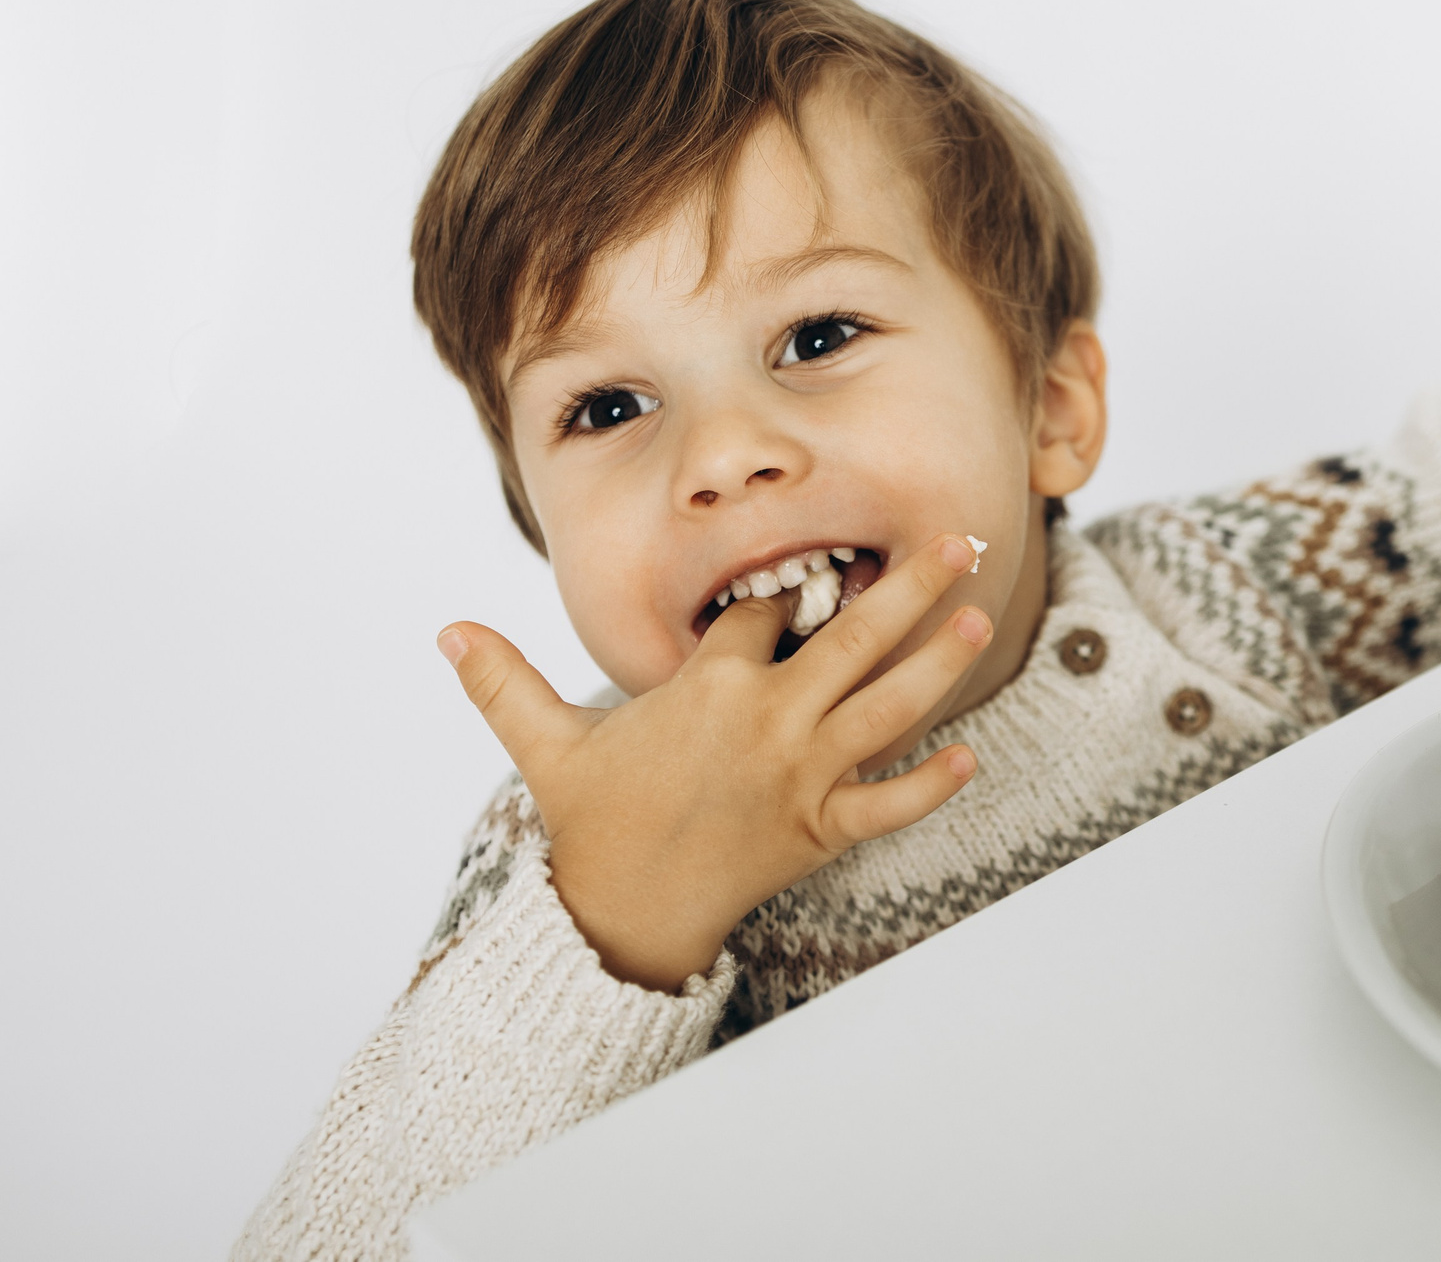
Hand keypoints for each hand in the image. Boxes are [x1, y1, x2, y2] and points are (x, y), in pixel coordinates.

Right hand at [437, 532, 989, 988]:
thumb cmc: (594, 822)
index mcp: (709, 687)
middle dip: (911, 586)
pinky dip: (930, 783)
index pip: (764, 612)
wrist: (621, 914)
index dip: (790, 585)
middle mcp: (767, 722)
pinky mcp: (822, 829)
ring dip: (940, 662)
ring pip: (887, 707)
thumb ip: (505, 681)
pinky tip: (967, 757)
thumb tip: (445, 631)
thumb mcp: (545, 744)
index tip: (822, 560)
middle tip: (958, 542)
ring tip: (979, 617)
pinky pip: (889, 803)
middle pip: (852, 637)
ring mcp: (802, 775)